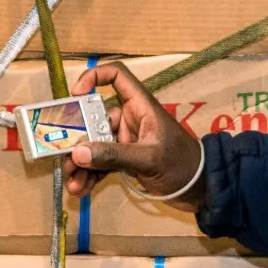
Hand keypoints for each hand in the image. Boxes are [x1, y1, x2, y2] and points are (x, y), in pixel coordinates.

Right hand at [63, 62, 204, 211]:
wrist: (203, 190)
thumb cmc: (182, 165)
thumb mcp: (148, 159)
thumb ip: (114, 155)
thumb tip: (78, 152)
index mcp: (140, 106)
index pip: (117, 76)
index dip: (94, 77)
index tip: (75, 95)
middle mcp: (130, 119)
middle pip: (94, 118)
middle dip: (78, 139)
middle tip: (64, 158)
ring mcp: (127, 140)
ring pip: (95, 144)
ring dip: (82, 163)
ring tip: (72, 184)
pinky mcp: (126, 160)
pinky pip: (101, 162)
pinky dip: (90, 175)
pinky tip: (81, 189)